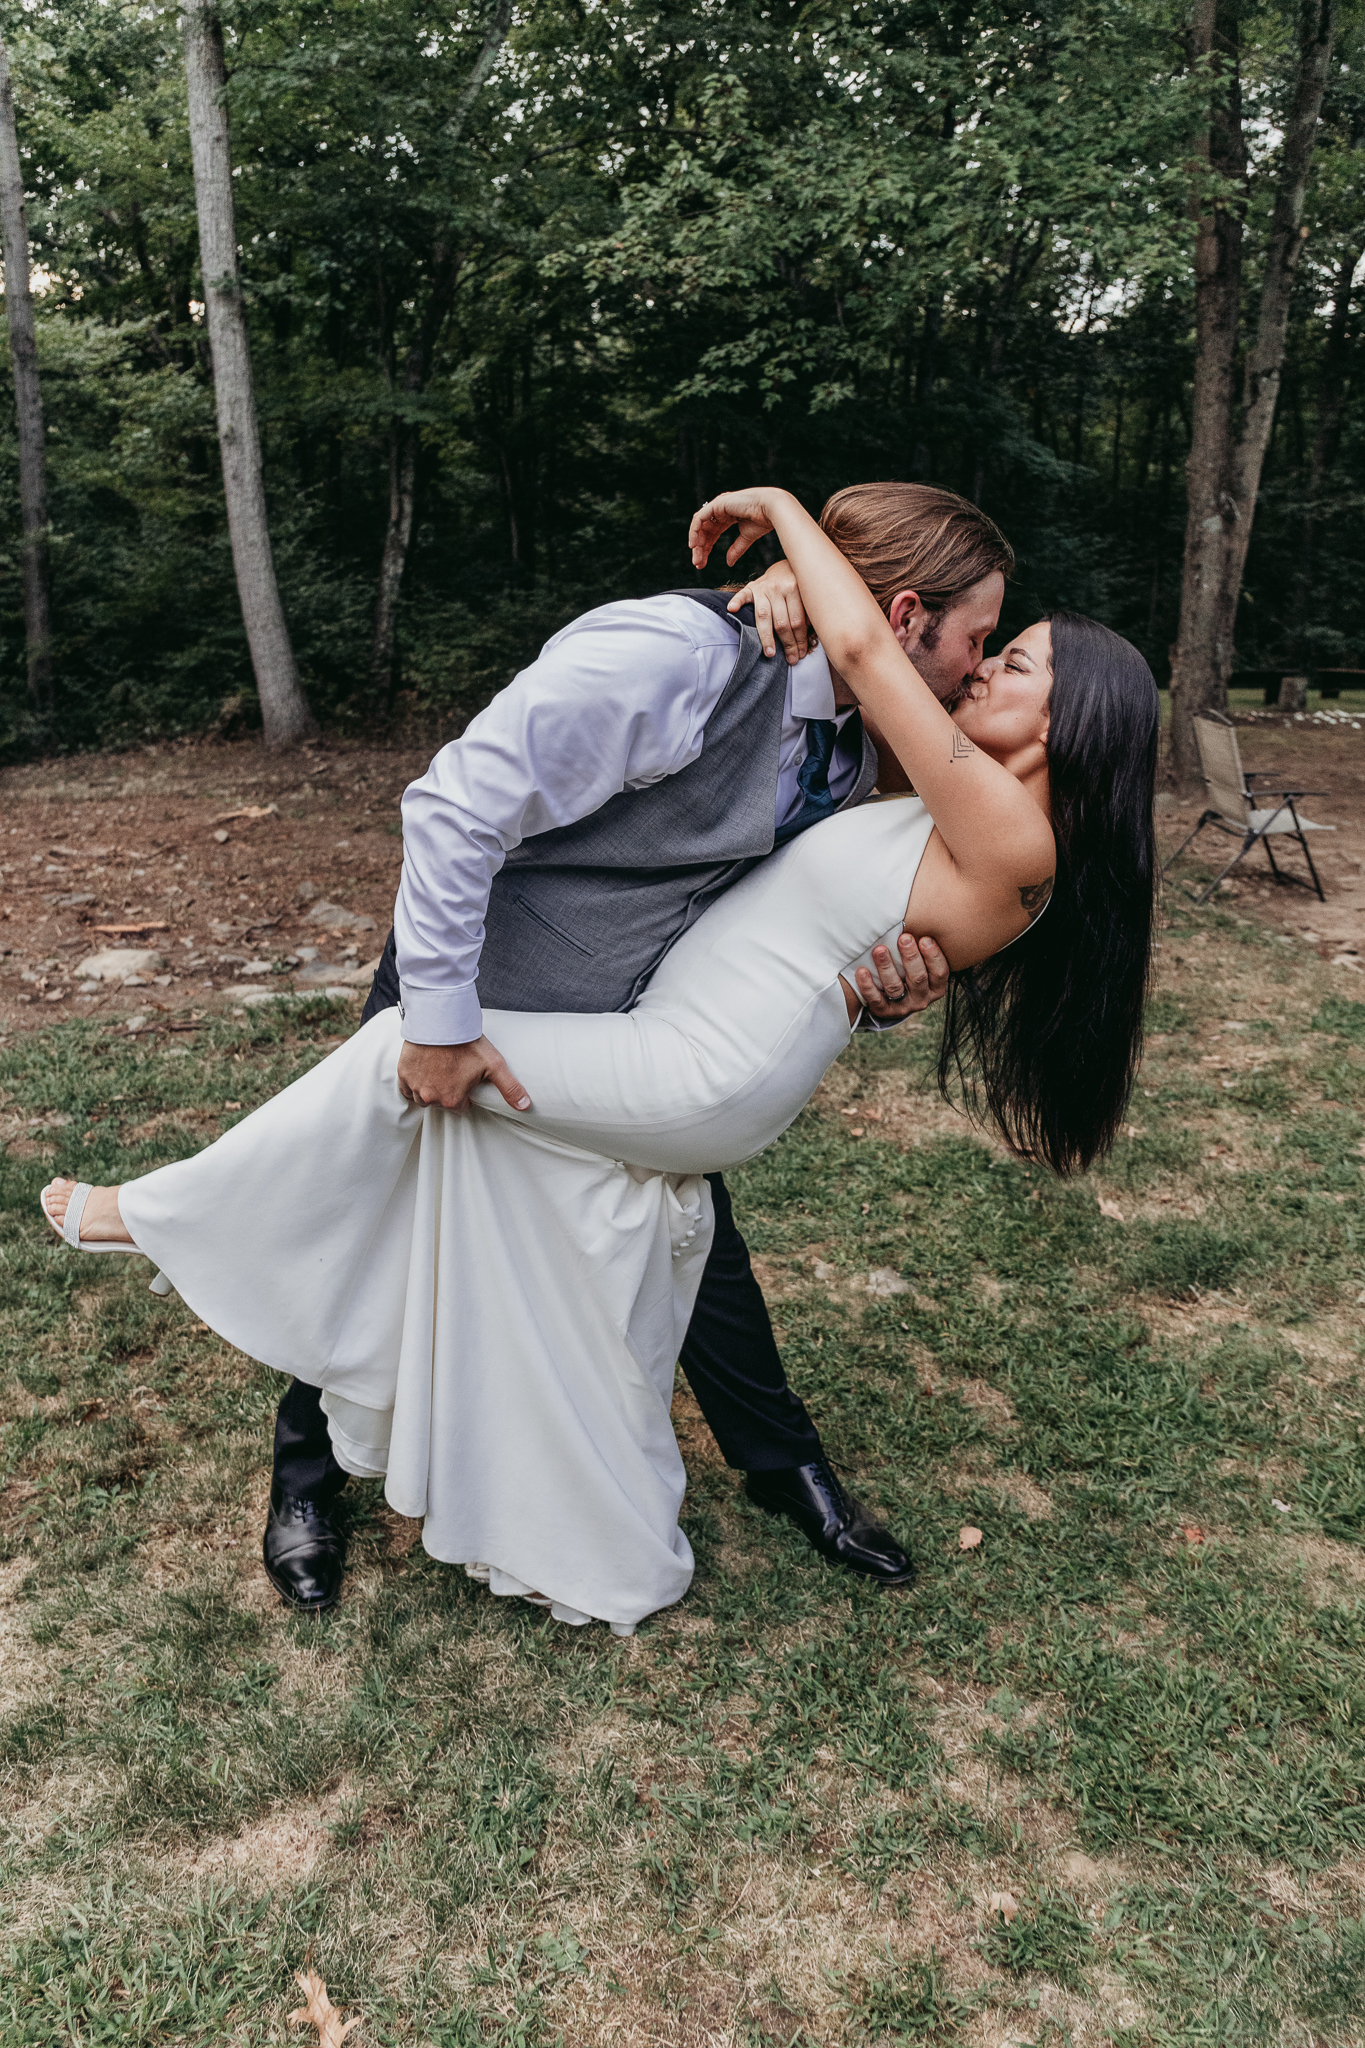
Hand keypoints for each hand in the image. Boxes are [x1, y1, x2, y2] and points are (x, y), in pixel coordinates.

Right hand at [397, 1036, 530, 1113]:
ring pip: (423, 1097)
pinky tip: (424, 1071)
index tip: (466, 1080)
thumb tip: (525, 1106)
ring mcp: (415, 1086)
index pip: (460, 1108)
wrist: (441, 1021)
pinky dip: (413, 1084)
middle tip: (454, 1071)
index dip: (464, 1094)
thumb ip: (510, 1088)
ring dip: (430, 1089)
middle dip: (447, 1091)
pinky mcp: (403, 1074)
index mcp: (452, 1100)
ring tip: (440, 1070)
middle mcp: (431, 1098)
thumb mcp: (494, 1065)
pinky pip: (406, 1088)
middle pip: (441, 1103)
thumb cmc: (468, 1043)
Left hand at [689, 488, 787, 571]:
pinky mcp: (717, 504)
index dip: (706, 548)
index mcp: (728, 515)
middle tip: (698, 564)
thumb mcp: (746, 538)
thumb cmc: (764, 520)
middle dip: (700, 548)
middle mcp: (721, 510)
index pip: (712, 533)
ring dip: (696, 542)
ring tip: (697, 559)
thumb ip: (736, 549)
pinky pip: (699, 519)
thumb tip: (729, 563)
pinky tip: (694, 545)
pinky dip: (694, 532)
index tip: (702, 563)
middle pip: (704, 531)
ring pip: (700, 525)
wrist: (772, 509)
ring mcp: (718, 505)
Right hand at [728, 560, 810, 663]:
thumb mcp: (807, 594)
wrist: (789, 562)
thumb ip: (807, 611)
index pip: (797, 621)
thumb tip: (809, 637)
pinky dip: (736, 602)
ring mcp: (764, 587)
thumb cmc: (800, 583)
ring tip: (770, 653)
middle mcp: (779, 587)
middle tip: (791, 660)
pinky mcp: (752, 586)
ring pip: (764, 616)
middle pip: (782, 622)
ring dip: (767, 637)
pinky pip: (742, 595)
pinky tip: (732, 610)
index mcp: (796, 588)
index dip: (800, 640)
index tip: (801, 654)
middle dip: (788, 644)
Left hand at [854, 935, 949, 1023]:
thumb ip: (923, 947)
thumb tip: (922, 917)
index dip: (933, 956)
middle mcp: (922, 998)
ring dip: (886, 967)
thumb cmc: (910, 970)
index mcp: (936, 986)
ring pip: (895, 987)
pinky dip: (868, 986)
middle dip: (910, 957)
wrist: (894, 998)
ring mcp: (903, 1006)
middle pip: (918, 978)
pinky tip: (862, 971)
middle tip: (903, 938)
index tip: (925, 939)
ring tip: (879, 950)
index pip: (940, 972)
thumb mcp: (923, 963)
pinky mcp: (884, 1011)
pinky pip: (875, 1000)